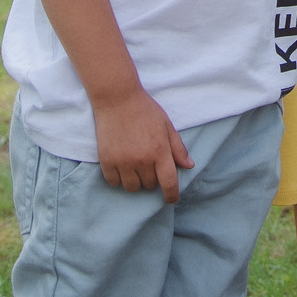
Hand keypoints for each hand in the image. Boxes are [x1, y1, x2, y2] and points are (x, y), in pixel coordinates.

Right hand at [92, 86, 193, 201]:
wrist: (117, 98)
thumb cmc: (145, 110)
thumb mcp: (166, 125)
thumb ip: (178, 147)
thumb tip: (189, 166)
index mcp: (160, 151)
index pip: (169, 183)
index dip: (172, 195)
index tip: (171, 198)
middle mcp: (142, 160)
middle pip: (149, 185)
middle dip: (152, 178)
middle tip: (148, 164)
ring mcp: (123, 161)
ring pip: (132, 187)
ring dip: (135, 181)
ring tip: (134, 166)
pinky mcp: (107, 160)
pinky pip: (113, 182)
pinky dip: (118, 178)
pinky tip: (121, 166)